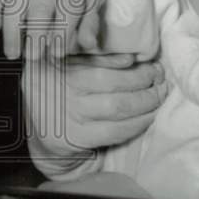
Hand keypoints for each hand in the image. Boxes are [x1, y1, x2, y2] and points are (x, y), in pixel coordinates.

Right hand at [0, 0, 102, 61]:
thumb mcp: (89, 2)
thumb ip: (89, 25)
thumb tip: (89, 45)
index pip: (68, 13)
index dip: (62, 36)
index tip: (56, 54)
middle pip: (40, 10)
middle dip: (35, 36)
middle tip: (33, 57)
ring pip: (14, 6)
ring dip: (11, 33)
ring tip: (12, 53)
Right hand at [23, 51, 166, 164]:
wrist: (37, 121)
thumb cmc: (60, 84)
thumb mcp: (71, 64)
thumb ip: (98, 59)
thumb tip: (131, 59)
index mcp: (64, 74)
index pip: (106, 74)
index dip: (137, 73)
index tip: (155, 68)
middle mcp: (66, 99)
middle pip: (116, 94)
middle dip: (147, 89)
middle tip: (161, 84)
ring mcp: (71, 121)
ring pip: (118, 113)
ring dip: (147, 106)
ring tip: (159, 98)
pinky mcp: (78, 140)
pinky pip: (114, 133)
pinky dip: (137, 125)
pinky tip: (148, 117)